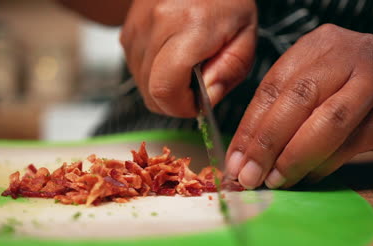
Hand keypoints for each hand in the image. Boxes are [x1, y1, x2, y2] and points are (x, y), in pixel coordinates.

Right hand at [120, 0, 256, 116]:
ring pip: (141, 85)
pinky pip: (136, 69)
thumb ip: (228, 72)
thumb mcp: (245, 36)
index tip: (199, 103)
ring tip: (185, 67)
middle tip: (196, 85)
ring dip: (164, 87)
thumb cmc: (225, 0)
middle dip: (175, 101)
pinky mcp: (127, 32)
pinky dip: (153, 74)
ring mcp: (136, 29)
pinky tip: (171, 58)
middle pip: (151, 93)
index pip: (166, 89)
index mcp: (189, 28)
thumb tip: (206, 100)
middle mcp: (155, 26)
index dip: (182, 107)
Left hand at [225, 24, 372, 188]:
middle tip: (249, 175)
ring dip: (295, 158)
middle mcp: (349, 57)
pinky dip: (321, 166)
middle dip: (268, 144)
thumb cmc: (338, 87)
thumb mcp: (307, 81)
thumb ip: (276, 109)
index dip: (250, 127)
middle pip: (299, 100)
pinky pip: (349, 146)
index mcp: (318, 44)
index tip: (234, 160)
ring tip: (275, 180)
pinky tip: (303, 177)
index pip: (272, 86)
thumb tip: (242, 155)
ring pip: (328, 124)